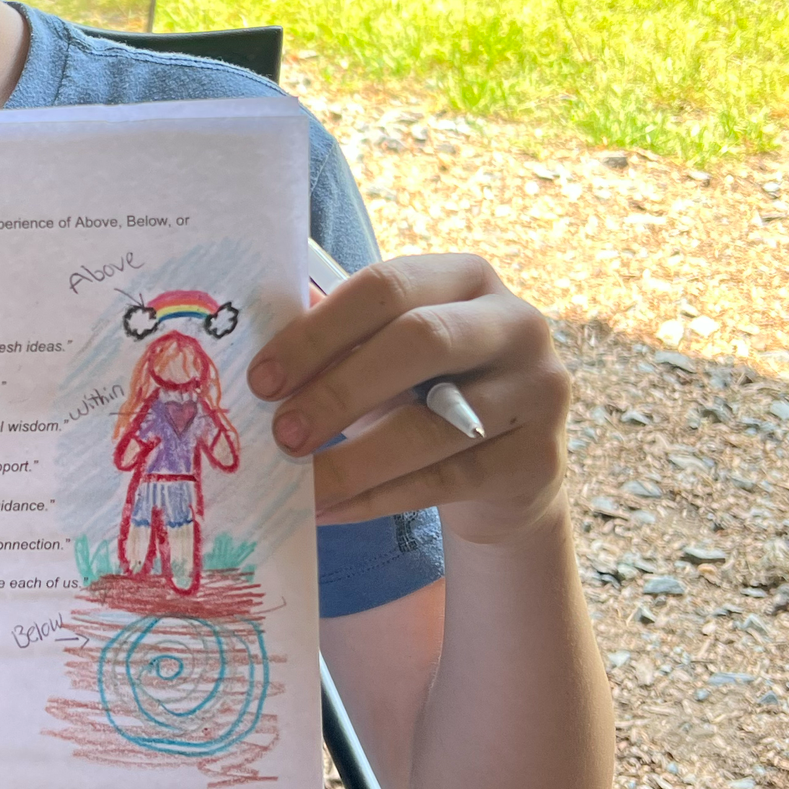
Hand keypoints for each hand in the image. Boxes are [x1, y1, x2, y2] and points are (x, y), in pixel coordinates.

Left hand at [247, 253, 569, 545]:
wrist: (502, 473)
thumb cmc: (425, 394)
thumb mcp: (382, 356)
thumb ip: (335, 339)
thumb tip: (249, 334)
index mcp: (466, 277)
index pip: (387, 286)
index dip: (319, 332)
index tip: (262, 379)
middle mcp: (516, 322)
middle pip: (421, 342)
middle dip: (339, 390)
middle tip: (280, 434)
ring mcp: (538, 390)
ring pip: (437, 425)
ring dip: (355, 459)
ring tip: (301, 484)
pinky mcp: (540, 458)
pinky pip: (449, 480)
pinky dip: (380, 497)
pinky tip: (330, 510)